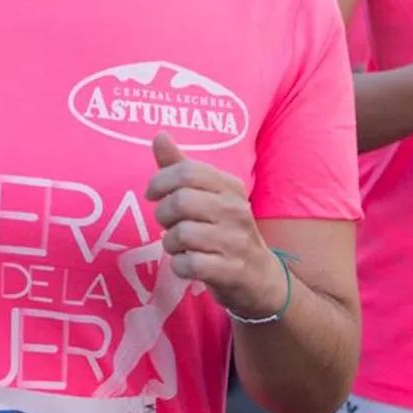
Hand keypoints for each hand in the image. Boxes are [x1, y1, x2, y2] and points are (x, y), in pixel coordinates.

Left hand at [146, 135, 284, 319]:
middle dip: (163, 215)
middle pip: (180, 201)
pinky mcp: (231, 270)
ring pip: (181, 234)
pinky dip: (179, 266)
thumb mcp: (209, 196)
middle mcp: (235, 209)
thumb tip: (159, 135)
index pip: (186, 171)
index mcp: (229, 186)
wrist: (259, 277)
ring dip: (170, 243)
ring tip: (179, 246)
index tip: (152, 194)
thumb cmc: (225, 230)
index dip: (160, 181)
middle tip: (168, 224)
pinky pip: (189, 264)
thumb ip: (181, 167)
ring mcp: (235, 241)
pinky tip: (187, 264)